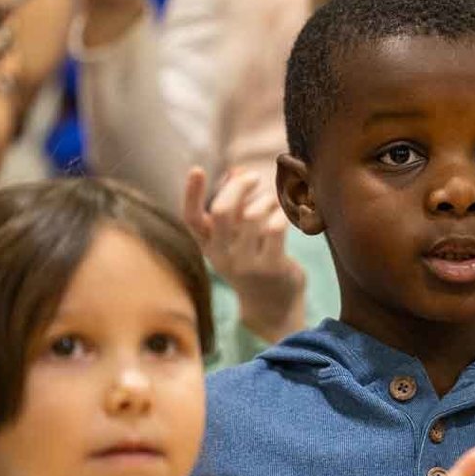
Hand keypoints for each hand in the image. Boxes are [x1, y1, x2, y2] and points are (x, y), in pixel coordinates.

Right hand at [184, 167, 305, 342]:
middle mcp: (222, 256)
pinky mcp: (271, 268)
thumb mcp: (238, 236)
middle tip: (254, 178)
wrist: (272, 306)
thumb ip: (236, 205)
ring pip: (254, 215)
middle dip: (240, 186)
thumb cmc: (254, 261)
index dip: (191, 193)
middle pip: (223, 210)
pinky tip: (283, 216)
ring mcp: (246, 264)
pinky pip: (275, 228)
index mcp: (208, 246)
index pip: (191, 219)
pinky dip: (280, 214)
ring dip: (266, 199)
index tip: (197, 169)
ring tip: (273, 202)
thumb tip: (236, 171)